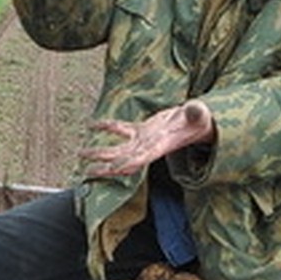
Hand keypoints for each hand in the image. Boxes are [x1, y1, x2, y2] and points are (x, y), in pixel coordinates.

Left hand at [80, 101, 214, 177]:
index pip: (141, 158)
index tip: (112, 169)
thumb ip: (196, 113)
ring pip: (118, 149)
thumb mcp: (199, 116)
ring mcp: (143, 140)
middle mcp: (147, 147)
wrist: (195, 123)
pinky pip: (120, 129)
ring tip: (82, 154)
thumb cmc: (198, 120)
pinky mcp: (141, 130)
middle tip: (87, 171)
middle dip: (105, 167)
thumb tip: (196, 108)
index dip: (127, 164)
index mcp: (159, 146)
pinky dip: (106, 127)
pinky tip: (93, 124)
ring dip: (100, 153)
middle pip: (123, 160)